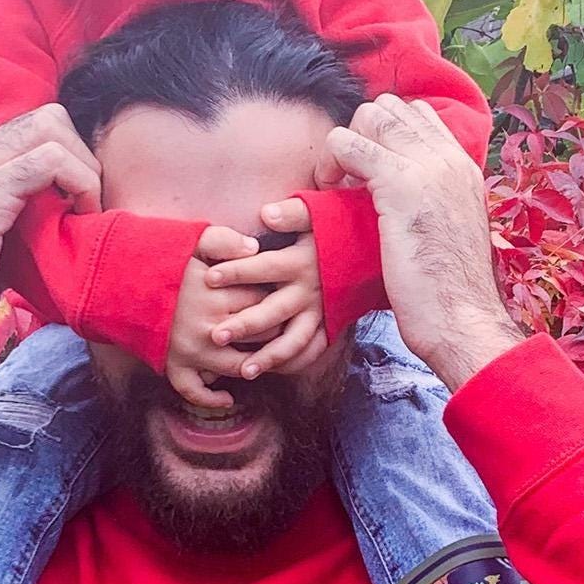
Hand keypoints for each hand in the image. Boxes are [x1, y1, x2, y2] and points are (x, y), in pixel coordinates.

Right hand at [0, 106, 102, 447]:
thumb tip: (63, 214)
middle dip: (85, 158)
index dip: (73, 157)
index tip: (85, 202)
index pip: (37, 127)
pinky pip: (47, 162)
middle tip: (92, 207)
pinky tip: (80, 220)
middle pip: (49, 118)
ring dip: (86, 170)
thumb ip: (20, 219)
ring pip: (51, 130)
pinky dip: (78, 184)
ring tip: (88, 216)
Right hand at [165, 226, 272, 408]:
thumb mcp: (186, 239)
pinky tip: (228, 397)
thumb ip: (223, 239)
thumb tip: (255, 248)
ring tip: (261, 357)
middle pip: (259, 334)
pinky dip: (214, 398)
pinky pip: (196, 391)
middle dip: (273, 329)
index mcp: (216, 292)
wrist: (108, 280)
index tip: (276, 293)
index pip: (263, 298)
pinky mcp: (172, 366)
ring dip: (254, 364)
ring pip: (239, 366)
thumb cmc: (149, 256)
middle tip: (279, 325)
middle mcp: (208, 325)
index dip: (273, 295)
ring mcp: (191, 351)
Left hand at [204, 199, 329, 378]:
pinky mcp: (329, 326)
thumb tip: (266, 214)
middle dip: (245, 326)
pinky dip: (292, 364)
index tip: (209, 278)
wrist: (375, 252)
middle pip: (274, 312)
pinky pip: (312, 351)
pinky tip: (269, 370)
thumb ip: (292, 212)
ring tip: (244, 371)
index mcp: (301, 262)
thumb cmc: (337, 228)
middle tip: (216, 336)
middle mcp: (309, 291)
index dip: (237, 271)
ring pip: (294, 341)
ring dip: (269, 358)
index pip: (264, 267)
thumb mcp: (318, 213)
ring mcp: (320, 312)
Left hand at [324, 94, 522, 387]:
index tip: (368, 175)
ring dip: (343, 145)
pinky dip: (331, 162)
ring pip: (370, 116)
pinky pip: (348, 144)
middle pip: (392, 108)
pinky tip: (329, 194)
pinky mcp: (398, 186)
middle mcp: (448, 159)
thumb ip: (436, 209)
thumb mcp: (450, 237)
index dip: (384, 136)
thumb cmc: (452, 297)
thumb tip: (416, 208)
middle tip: (346, 179)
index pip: (418, 117)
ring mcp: (426, 168)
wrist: (464, 321)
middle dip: (360, 134)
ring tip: (336, 186)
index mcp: (462, 169)